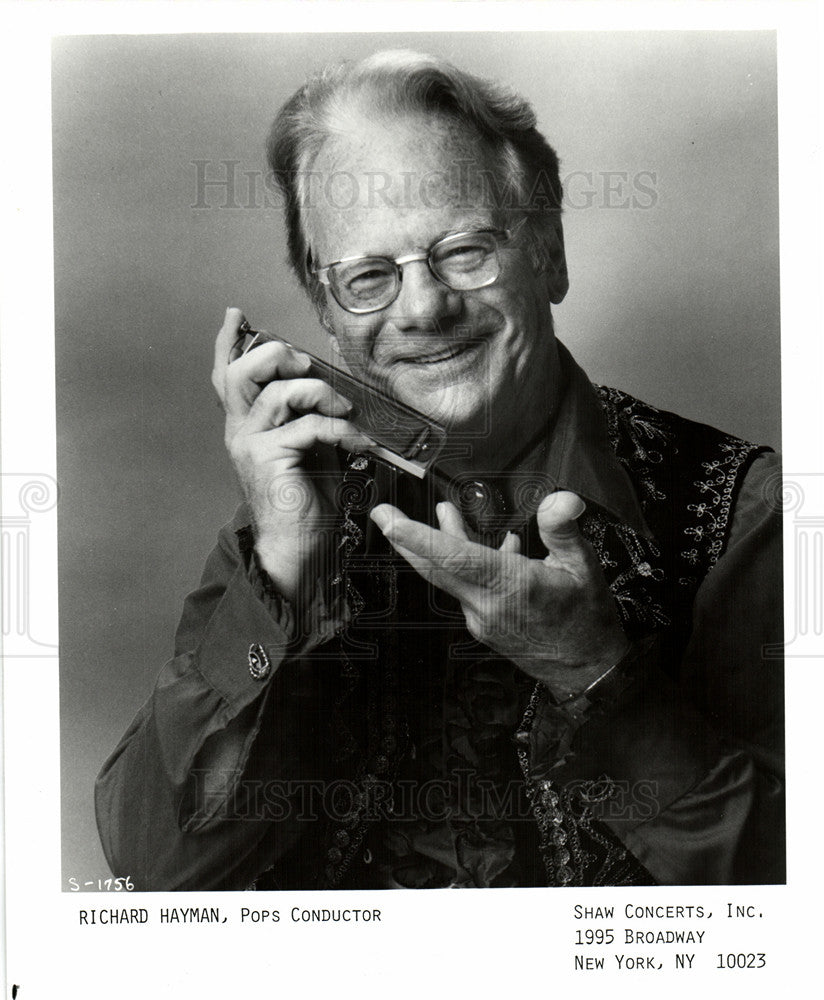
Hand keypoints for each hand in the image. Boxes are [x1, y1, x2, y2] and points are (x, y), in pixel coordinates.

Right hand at [212, 308, 374, 601]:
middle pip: (240, 372)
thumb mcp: (304, 449)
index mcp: (244, 426)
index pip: (225, 376)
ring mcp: (250, 445)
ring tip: (344, 408)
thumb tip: (332, 390)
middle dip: (276, 355)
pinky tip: (358, 443)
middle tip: (307, 364)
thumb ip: (304, 419)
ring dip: (320, 392)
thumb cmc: (303, 500)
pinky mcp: (270, 460)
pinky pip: (308, 426)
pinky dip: (340, 429)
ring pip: (279, 394)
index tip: (235, 314)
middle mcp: (239, 432)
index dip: (227, 342)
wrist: (295, 547)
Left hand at [369, 492, 630, 699]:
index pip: (453, 558)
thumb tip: (560, 498)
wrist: (589, 673)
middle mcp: (486, 604)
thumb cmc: (588, 620)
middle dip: (404, 539)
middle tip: (381, 513)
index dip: (418, 538)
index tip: (390, 522)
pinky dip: (468, 563)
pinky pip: (467, 588)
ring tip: (442, 511)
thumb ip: (563, 530)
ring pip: (451, 576)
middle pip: (435, 568)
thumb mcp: (585, 568)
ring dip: (440, 545)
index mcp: (510, 587)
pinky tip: (489, 545)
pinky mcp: (484, 625)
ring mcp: (482, 618)